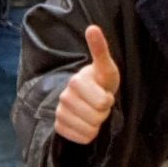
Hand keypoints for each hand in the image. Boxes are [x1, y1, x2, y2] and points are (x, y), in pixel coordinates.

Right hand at [52, 25, 120, 144]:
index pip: (102, 103)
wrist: (88, 97)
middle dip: (103, 113)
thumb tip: (92, 27)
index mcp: (76, 81)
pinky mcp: (58, 126)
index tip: (105, 93)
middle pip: (96, 118)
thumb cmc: (100, 82)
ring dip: (96, 124)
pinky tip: (85, 122)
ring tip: (93, 112)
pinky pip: (81, 138)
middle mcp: (64, 96)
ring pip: (89, 129)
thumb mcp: (106, 67)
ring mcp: (59, 112)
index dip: (108, 100)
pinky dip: (87, 134)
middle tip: (99, 104)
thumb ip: (100, 49)